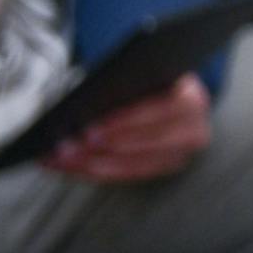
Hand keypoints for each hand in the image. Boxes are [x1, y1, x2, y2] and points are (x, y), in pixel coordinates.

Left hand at [44, 73, 212, 184]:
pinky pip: (124, 176)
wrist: (174, 95)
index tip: (90, 128)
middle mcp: (192, 130)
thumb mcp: (143, 76)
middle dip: (100, 148)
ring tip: (60, 158)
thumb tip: (87, 105)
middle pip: (143, 144)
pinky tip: (68, 166)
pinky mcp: (161, 169)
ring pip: (131, 165)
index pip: (159, 111)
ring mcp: (179, 154)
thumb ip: (123, 87)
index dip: (124, 121)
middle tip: (65, 148)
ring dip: (90, 164)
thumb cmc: (152, 82)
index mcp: (191, 98)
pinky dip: (92, 172)